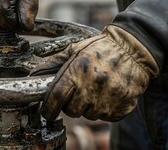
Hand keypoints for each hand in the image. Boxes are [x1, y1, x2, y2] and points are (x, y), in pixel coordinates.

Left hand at [32, 25, 158, 121]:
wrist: (134, 50)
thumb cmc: (100, 49)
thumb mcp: (74, 49)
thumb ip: (53, 63)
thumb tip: (33, 75)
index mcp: (79, 70)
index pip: (57, 97)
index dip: (48, 108)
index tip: (46, 111)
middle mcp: (94, 85)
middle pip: (72, 111)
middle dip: (70, 105)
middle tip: (77, 92)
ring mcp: (110, 97)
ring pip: (89, 115)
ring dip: (88, 107)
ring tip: (95, 90)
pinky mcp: (123, 106)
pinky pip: (106, 117)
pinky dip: (104, 110)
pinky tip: (107, 94)